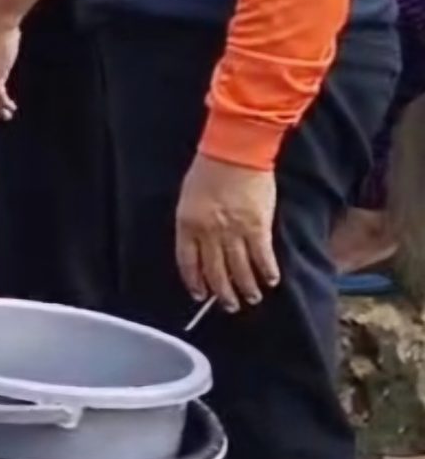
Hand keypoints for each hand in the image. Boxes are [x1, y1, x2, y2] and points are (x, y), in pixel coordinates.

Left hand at [176, 154, 279, 312]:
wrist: (233, 152)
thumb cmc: (208, 169)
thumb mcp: (188, 197)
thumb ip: (194, 222)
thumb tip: (202, 245)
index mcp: (187, 224)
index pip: (188, 262)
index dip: (195, 281)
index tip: (201, 295)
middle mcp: (208, 233)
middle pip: (215, 271)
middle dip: (222, 292)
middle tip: (229, 306)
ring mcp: (233, 232)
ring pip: (239, 269)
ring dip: (246, 287)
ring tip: (251, 299)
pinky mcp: (258, 227)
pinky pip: (262, 257)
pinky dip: (267, 271)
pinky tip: (271, 281)